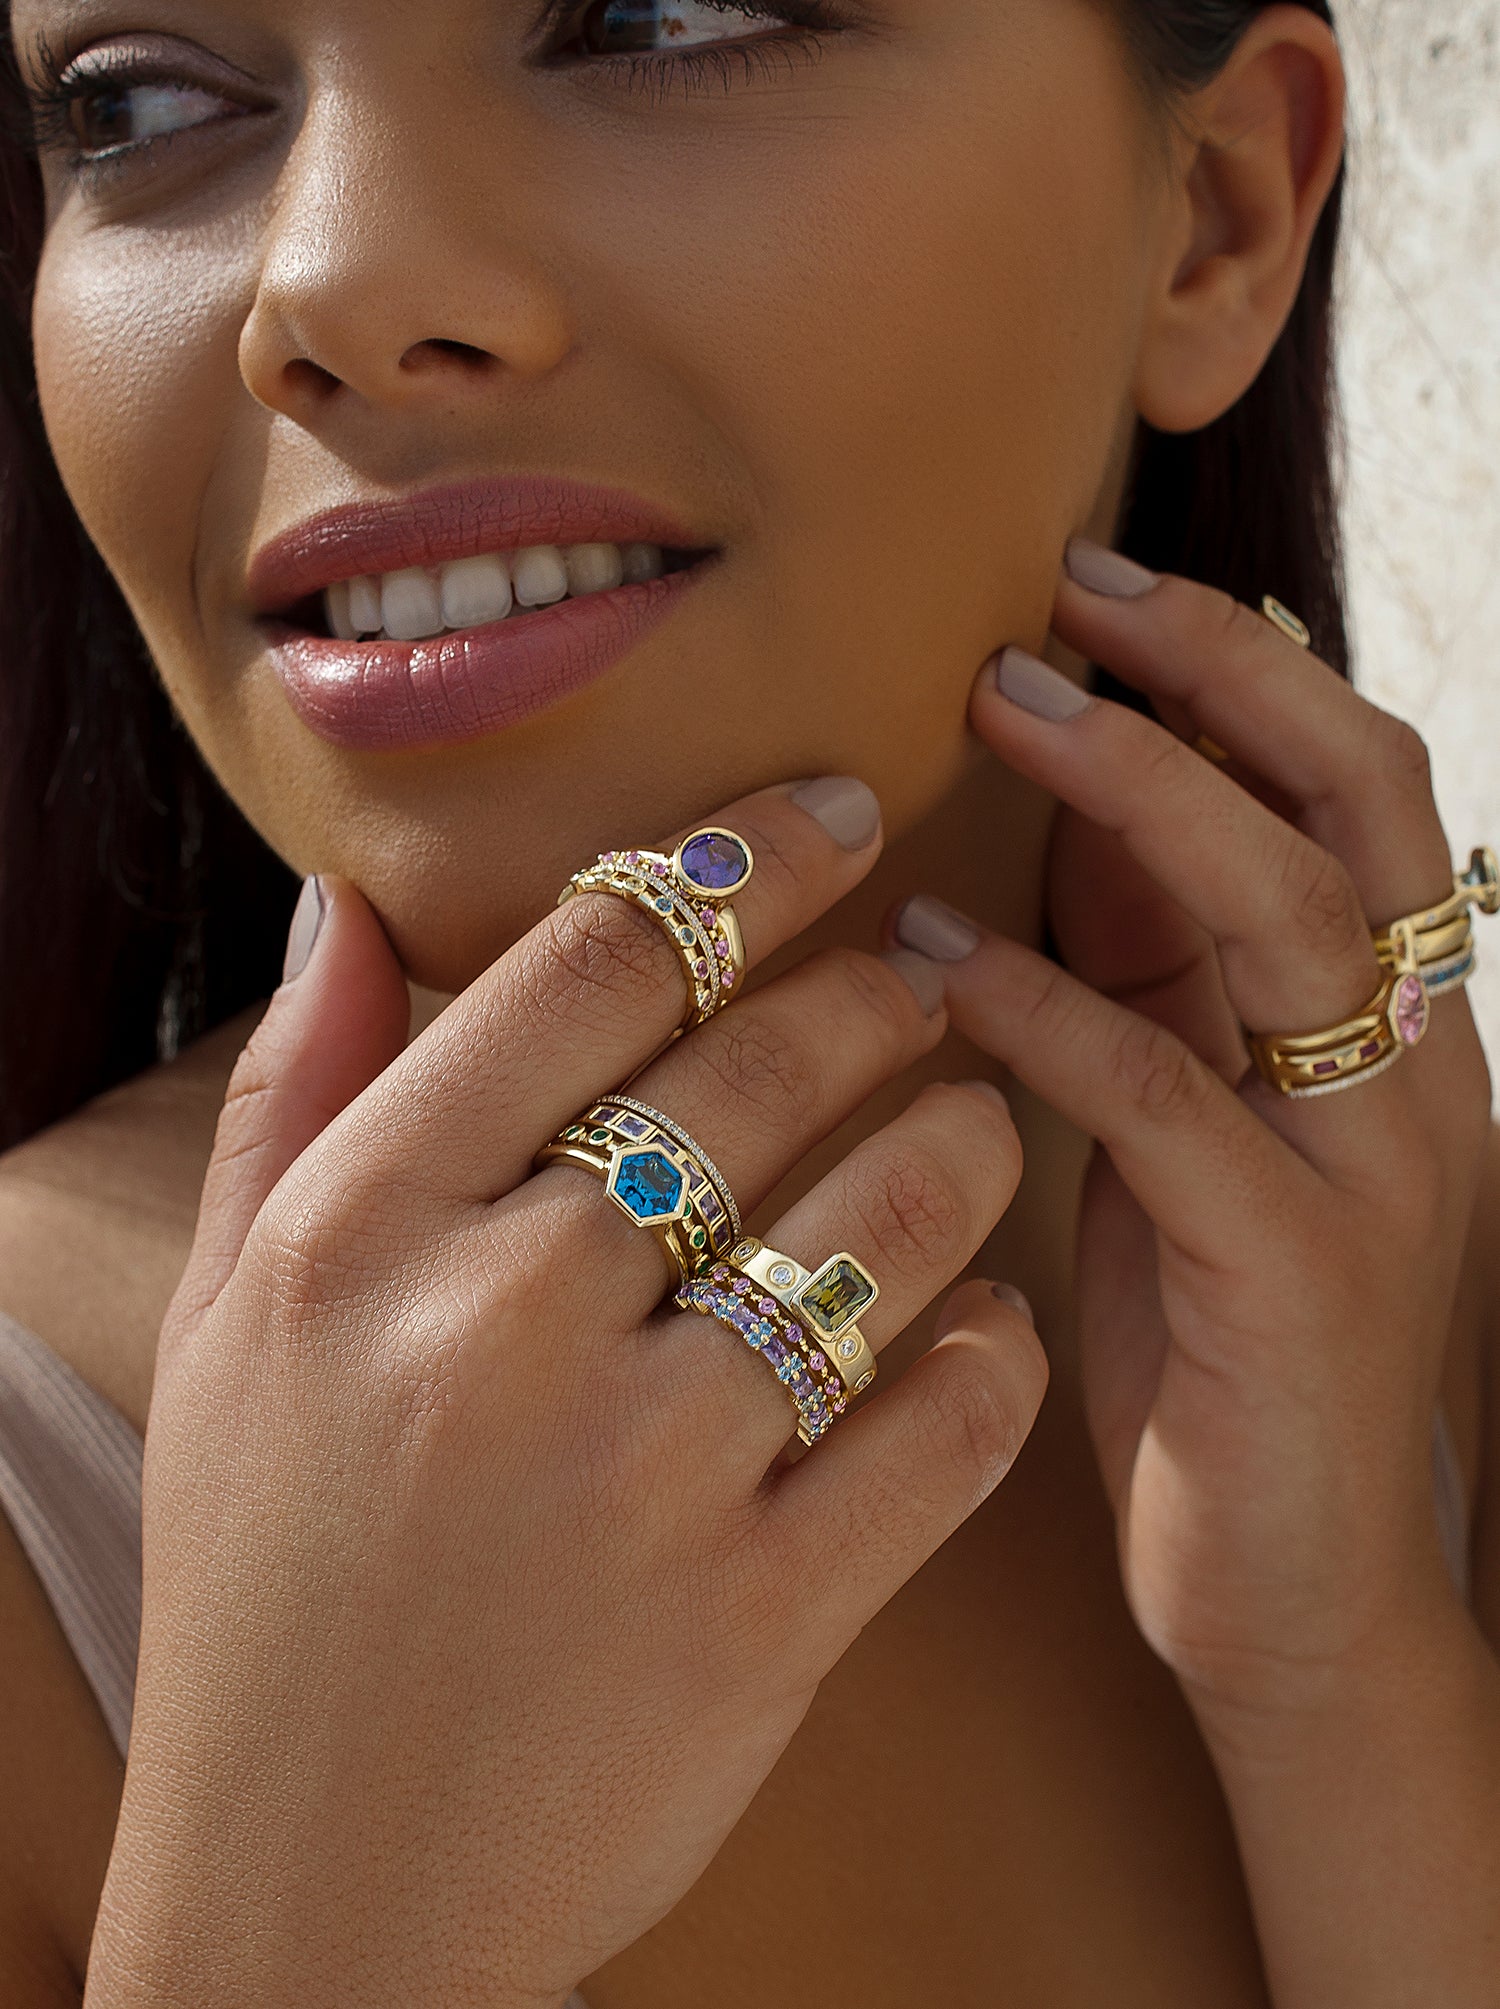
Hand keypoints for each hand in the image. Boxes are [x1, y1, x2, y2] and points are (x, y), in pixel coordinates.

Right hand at [88, 779, 1045, 2008]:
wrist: (325, 1892)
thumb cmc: (270, 1585)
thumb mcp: (219, 1329)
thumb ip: (287, 1098)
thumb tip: (348, 903)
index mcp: (361, 1230)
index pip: (589, 964)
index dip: (742, 856)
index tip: (835, 813)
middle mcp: (503, 1322)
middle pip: (765, 1062)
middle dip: (879, 992)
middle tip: (920, 979)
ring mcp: (647, 1470)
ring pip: (892, 1215)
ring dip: (968, 1140)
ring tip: (978, 1121)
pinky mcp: (767, 1609)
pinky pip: (950, 1419)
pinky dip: (993, 1348)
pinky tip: (981, 1321)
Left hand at [890, 545, 1493, 1738]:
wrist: (1298, 1591)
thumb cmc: (1219, 1340)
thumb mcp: (1195, 1123)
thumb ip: (1161, 970)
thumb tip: (1085, 800)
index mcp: (1398, 1024)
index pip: (1357, 785)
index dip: (1237, 667)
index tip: (1096, 582)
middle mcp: (1415, 1071)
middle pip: (1352, 805)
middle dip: (1212, 678)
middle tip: (1064, 597)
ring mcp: (1372, 1172)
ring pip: (1287, 920)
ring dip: (1139, 795)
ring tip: (1000, 708)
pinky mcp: (1291, 1277)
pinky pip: (1169, 1098)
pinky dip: (1050, 1009)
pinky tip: (939, 959)